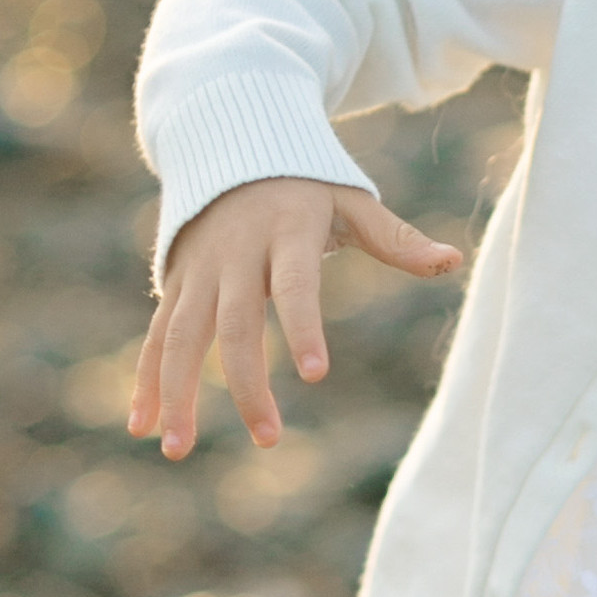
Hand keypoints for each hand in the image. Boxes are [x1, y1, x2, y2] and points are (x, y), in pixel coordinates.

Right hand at [127, 177, 461, 459]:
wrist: (231, 146)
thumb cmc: (307, 186)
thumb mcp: (352, 202)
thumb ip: (397, 239)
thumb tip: (454, 260)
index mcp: (285, 232)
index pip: (296, 284)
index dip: (305, 326)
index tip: (317, 374)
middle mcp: (234, 254)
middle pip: (234, 324)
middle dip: (247, 384)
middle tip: (270, 438)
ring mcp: (198, 271)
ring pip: (180, 337)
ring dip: (177, 394)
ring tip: (178, 450)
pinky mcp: (174, 284)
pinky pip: (155, 336)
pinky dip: (146, 381)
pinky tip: (142, 427)